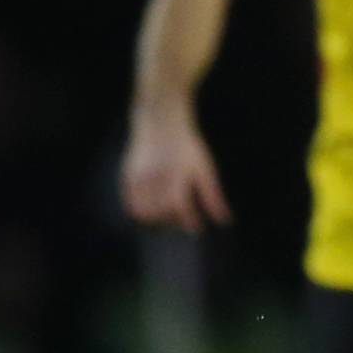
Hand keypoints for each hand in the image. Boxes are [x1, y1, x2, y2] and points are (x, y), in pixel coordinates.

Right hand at [120, 107, 232, 233]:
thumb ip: (213, 196)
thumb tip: (225, 221)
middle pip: (160, 212)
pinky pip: (131, 205)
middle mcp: (155, 175)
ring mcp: (138, 176)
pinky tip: (155, 209)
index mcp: (176, 173)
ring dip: (156, 221)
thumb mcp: (205, 169)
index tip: (197, 230)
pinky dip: (142, 213)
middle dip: (173, 223)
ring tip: (168, 217)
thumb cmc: (188, 147)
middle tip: (182, 221)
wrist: (161, 122)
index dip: (189, 221)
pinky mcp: (127, 176)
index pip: (179, 205)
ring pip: (143, 213)